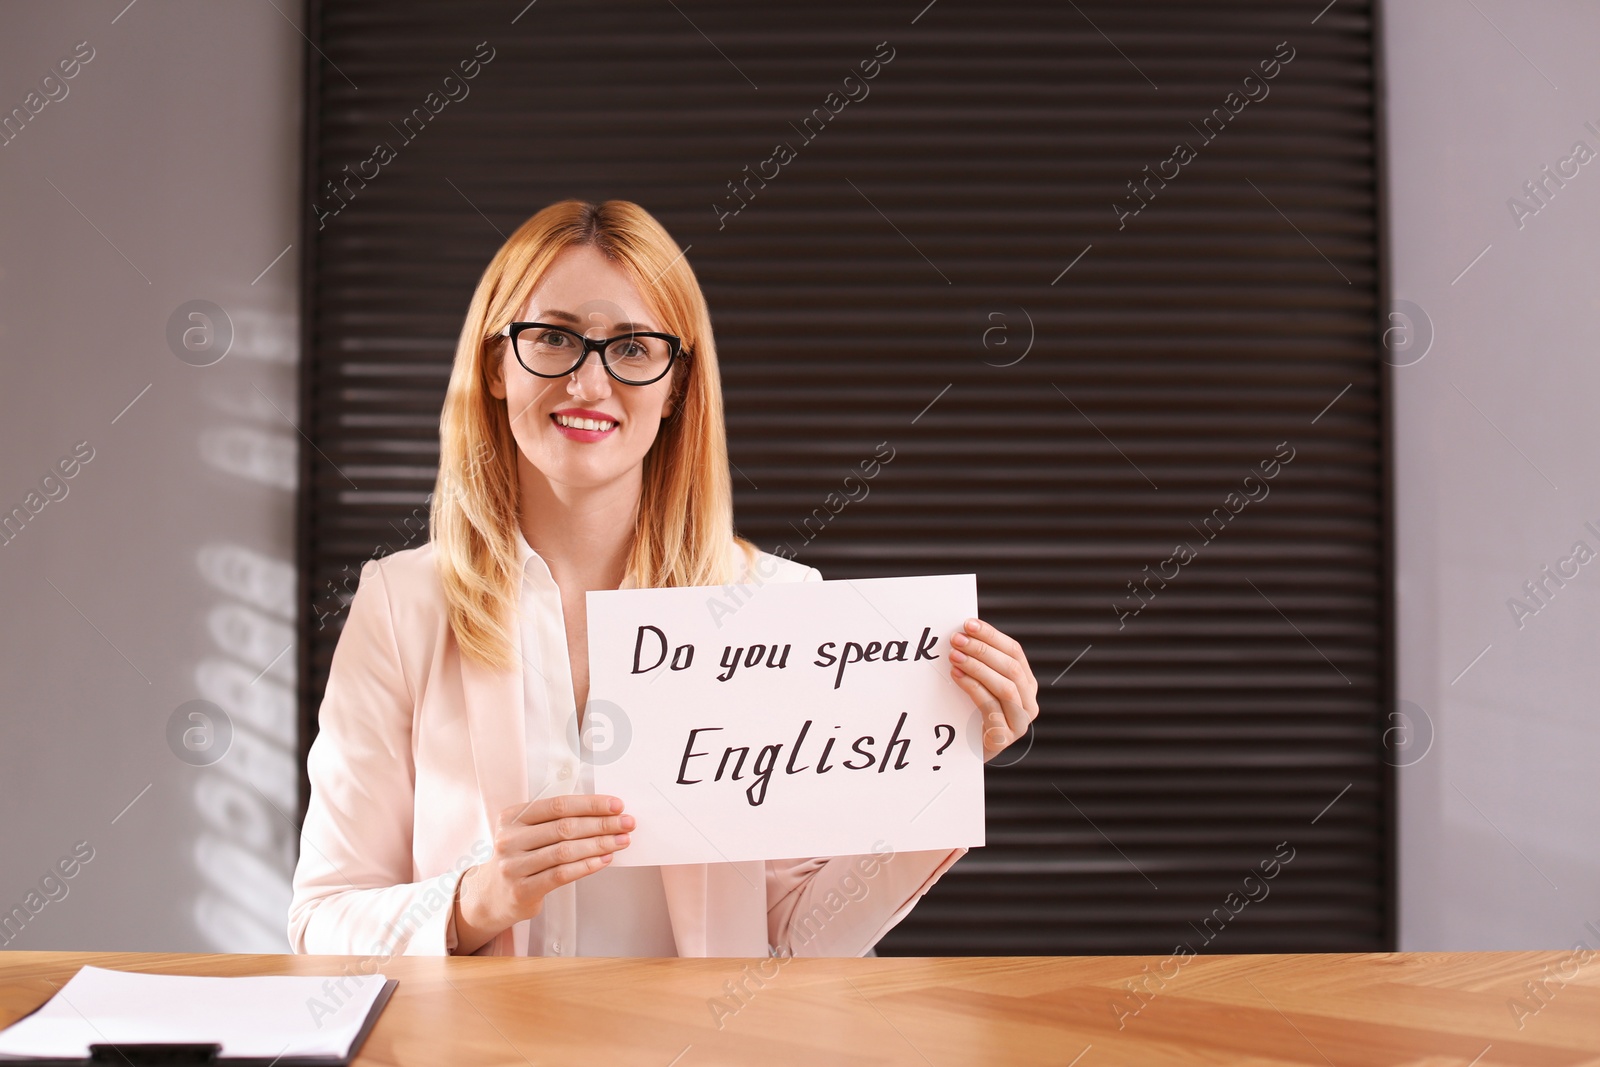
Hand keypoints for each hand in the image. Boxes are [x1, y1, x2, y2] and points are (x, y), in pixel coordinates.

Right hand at [451, 794, 632, 954]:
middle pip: (565, 827)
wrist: (491, 895)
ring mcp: (513, 865)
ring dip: (600, 844)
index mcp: (512, 816)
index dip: (591, 804)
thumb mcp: (527, 832)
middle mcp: (509, 839)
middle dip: (602, 824)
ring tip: (622, 841)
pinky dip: (587, 866)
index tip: (617, 805)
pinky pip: (561, 874)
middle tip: (627, 823)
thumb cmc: (520, 857)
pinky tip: (605, 860)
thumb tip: (605, 813)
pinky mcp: (522, 890)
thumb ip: (555, 820)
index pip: (558, 805)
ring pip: (565, 851)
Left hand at [948, 617, 1038, 761]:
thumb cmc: (971, 715)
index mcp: (1027, 685)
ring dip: (977, 666)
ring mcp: (1019, 722)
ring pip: (1005, 686)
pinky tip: (956, 675)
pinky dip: (972, 687)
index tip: (969, 624)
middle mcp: (1028, 703)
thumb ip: (981, 665)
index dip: (992, 635)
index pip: (1015, 652)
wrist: (965, 756)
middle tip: (957, 639)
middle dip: (982, 649)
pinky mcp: (1004, 737)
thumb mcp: (982, 687)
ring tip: (954, 655)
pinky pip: (990, 706)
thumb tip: (963, 632)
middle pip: (1011, 667)